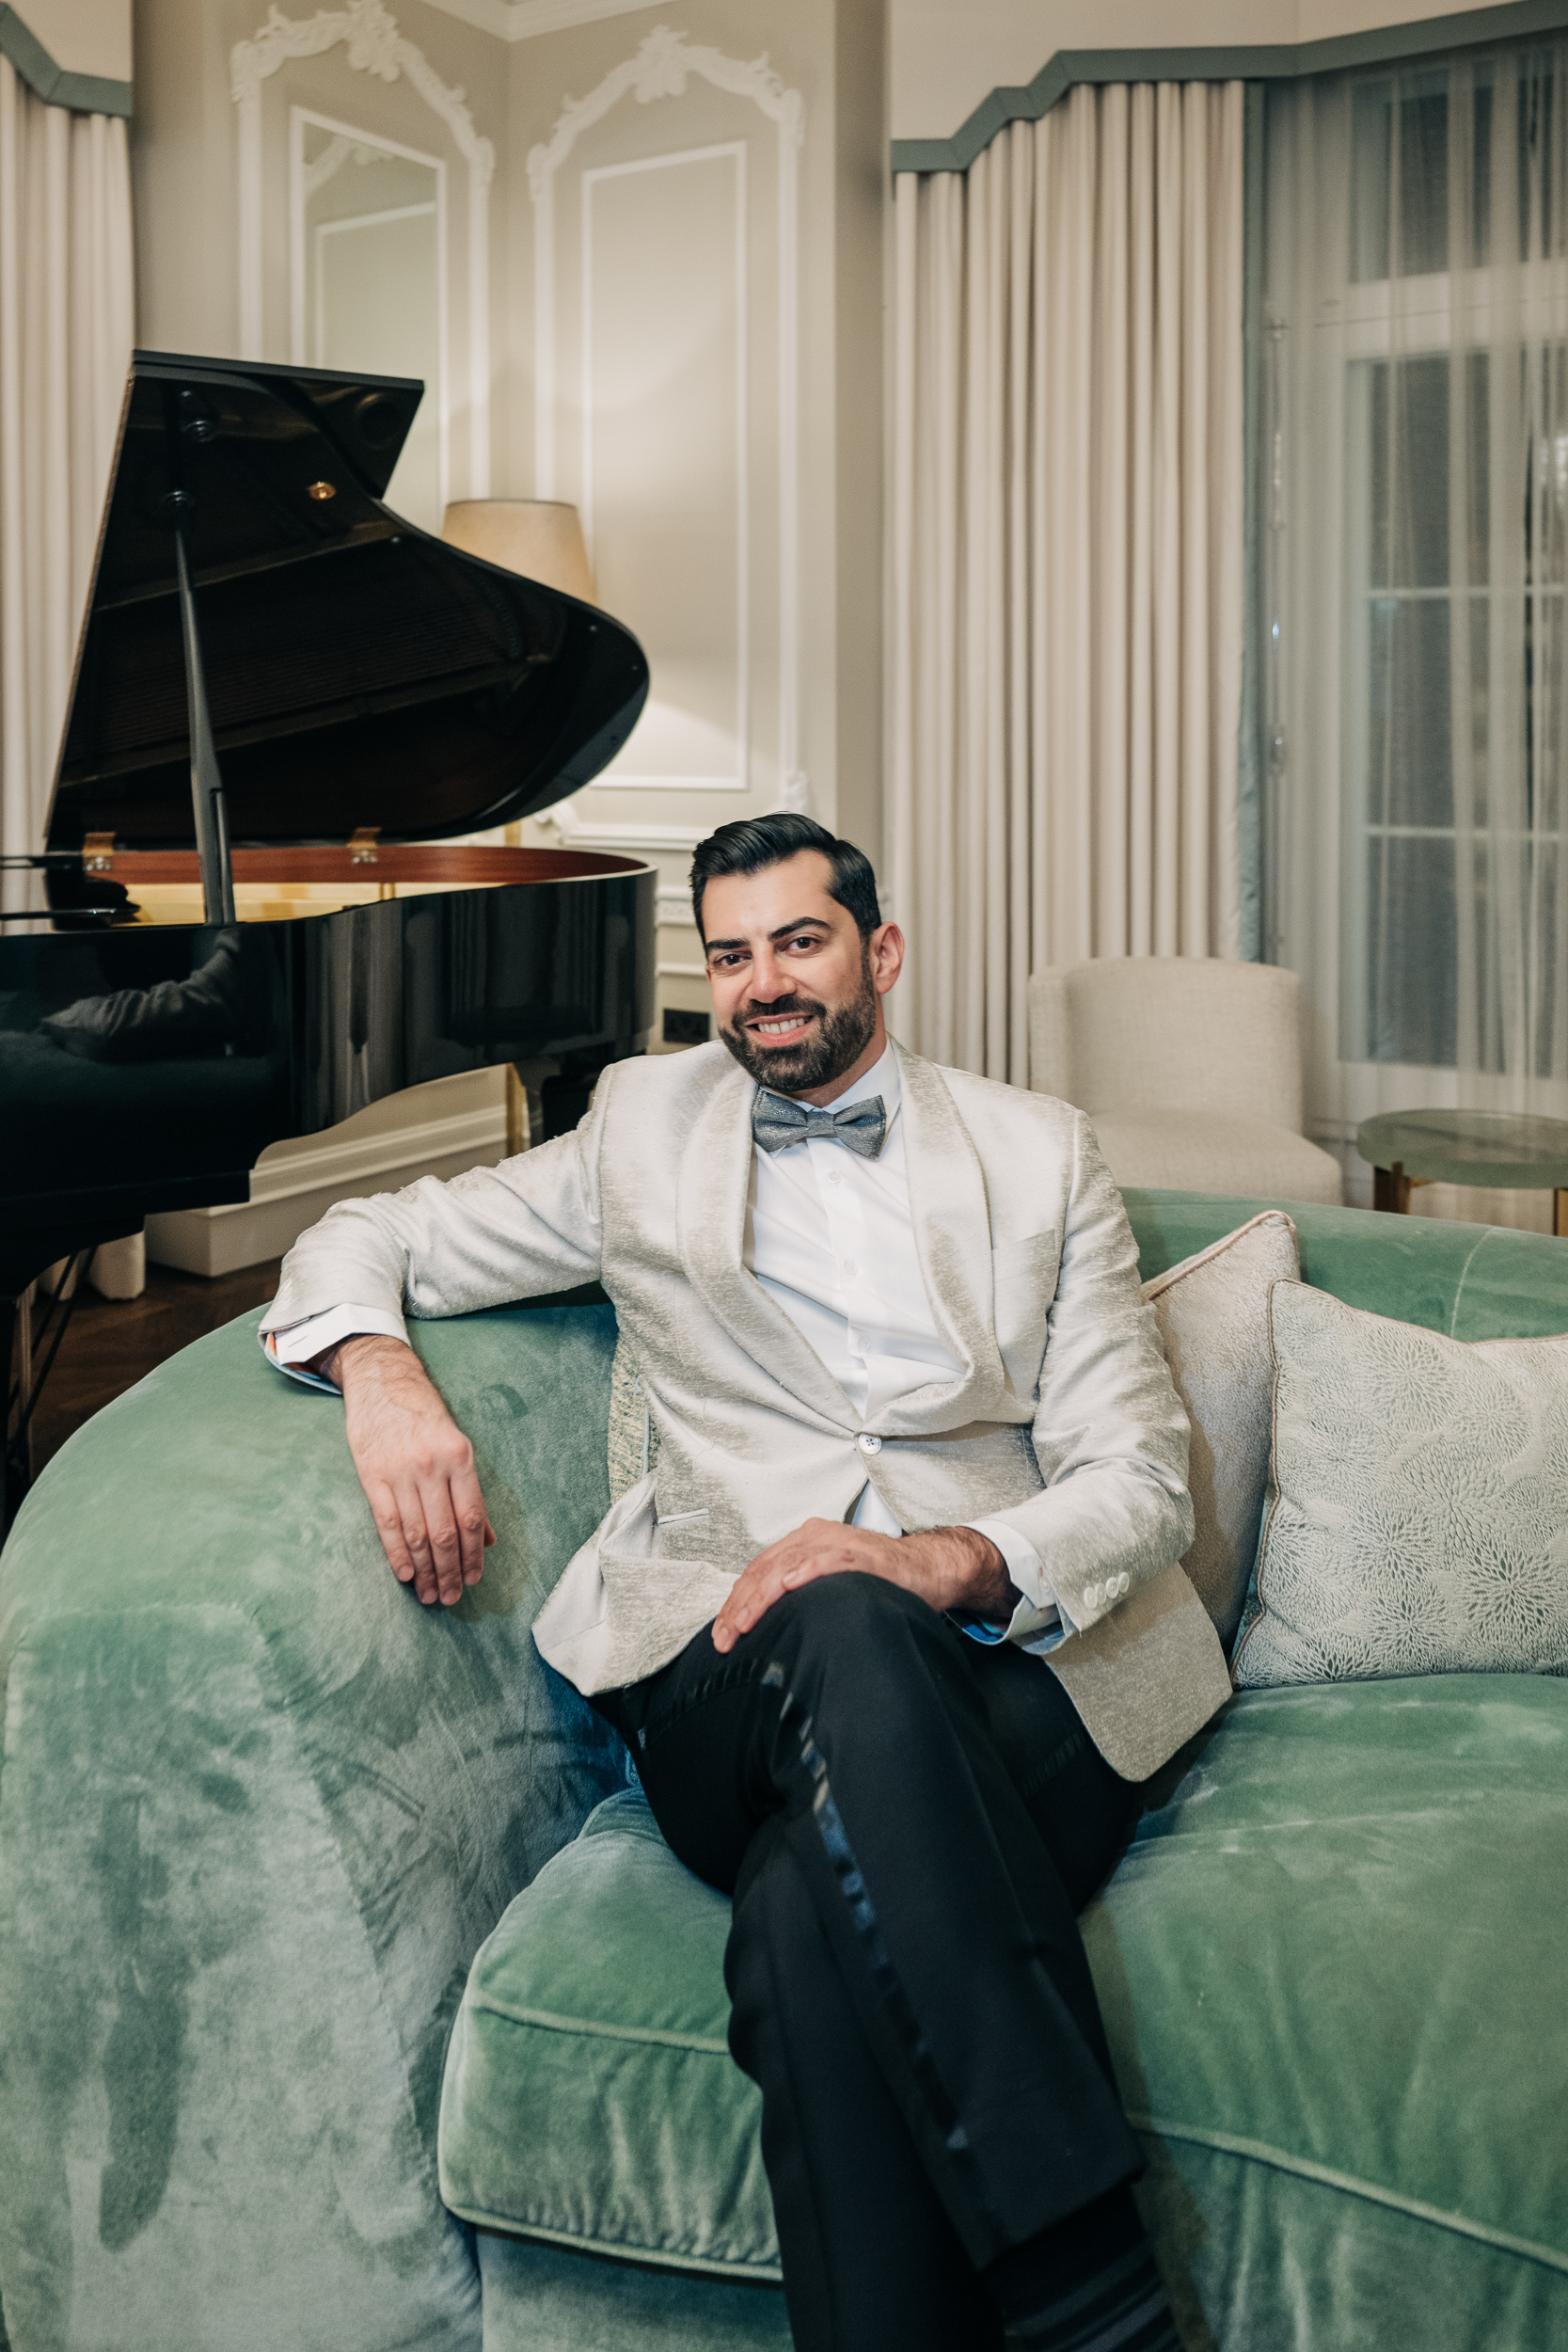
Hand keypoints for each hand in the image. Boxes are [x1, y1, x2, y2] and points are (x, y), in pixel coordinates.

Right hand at [328, 1335, 494, 1605]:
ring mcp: (400, 1472)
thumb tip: (487, 1538)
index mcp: (460, 1457)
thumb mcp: (457, 1444)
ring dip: (425, 1570)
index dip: (473, 1555)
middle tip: (452, 1597)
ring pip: (417, 1534)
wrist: (382, 1381)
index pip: (471, 1518)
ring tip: (430, 1594)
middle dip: (450, 1571)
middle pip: (445, 1533)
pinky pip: (387, 1524)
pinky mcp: (371, 1476)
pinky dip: (398, 1554)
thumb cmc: (424, 1415)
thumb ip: (471, 1492)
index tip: (473, 1578)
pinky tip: (406, 1574)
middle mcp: (432, 1466)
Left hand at [711, 1519, 1017, 1653]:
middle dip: (739, 1607)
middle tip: (725, 1639)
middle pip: (764, 1570)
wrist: (927, 1569)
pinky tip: (789, 1586)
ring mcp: (837, 1543)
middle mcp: (814, 1537)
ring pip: (786, 1566)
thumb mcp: (830, 1588)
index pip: (757, 1572)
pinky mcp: (861, 1553)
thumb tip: (768, 1632)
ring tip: (744, 1623)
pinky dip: (806, 1572)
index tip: (721, 1634)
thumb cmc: (880, 1582)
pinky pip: (828, 1560)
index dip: (735, 1603)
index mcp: (803, 1544)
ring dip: (762, 1597)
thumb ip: (802, 1599)